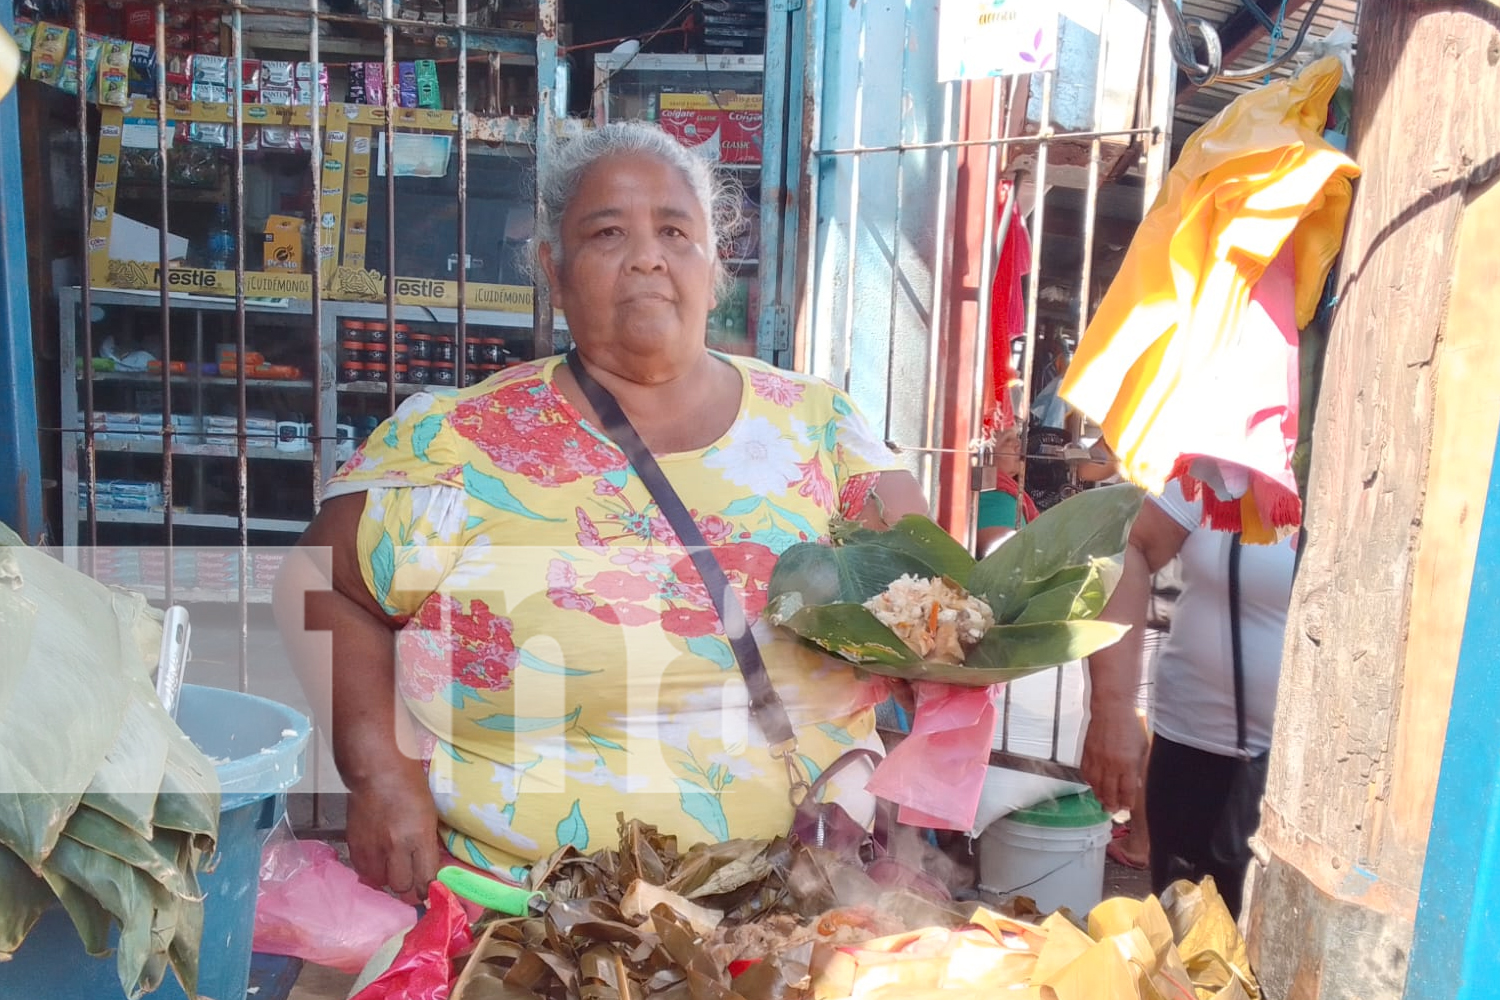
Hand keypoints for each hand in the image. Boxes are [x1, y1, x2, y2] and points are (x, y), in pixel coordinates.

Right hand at [346, 763, 441, 904]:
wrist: (375, 769)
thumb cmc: (410, 784)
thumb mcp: (429, 813)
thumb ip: (427, 842)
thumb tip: (429, 866)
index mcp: (419, 836)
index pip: (425, 878)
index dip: (429, 889)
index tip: (430, 889)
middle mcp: (395, 846)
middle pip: (402, 887)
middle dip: (408, 886)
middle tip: (411, 879)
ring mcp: (372, 847)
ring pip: (381, 882)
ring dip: (388, 879)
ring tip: (392, 868)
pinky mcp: (354, 845)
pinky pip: (363, 871)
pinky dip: (371, 870)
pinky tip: (377, 860)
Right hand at [1079, 703, 1146, 814]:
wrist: (1111, 708)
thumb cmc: (1130, 725)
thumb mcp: (1142, 746)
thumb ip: (1138, 766)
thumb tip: (1136, 782)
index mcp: (1127, 764)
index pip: (1126, 790)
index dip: (1127, 801)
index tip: (1127, 807)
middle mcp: (1111, 764)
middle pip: (1109, 792)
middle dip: (1111, 804)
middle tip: (1112, 810)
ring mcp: (1097, 759)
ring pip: (1096, 785)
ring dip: (1099, 795)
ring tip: (1102, 802)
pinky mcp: (1087, 753)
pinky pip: (1086, 773)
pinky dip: (1089, 781)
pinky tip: (1093, 785)